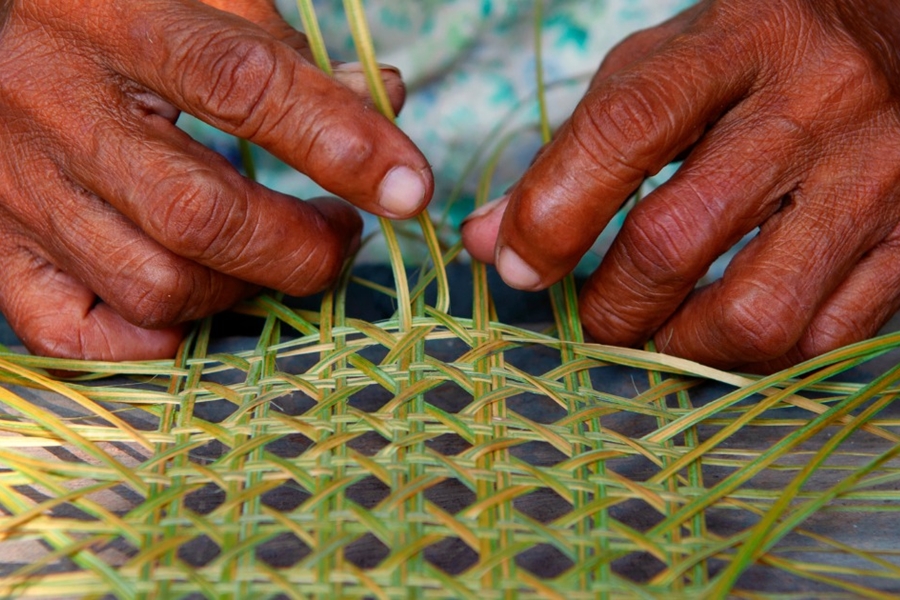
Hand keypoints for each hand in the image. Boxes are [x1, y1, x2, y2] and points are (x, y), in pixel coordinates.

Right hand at [0, 0, 431, 360]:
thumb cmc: (105, 7)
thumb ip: (289, 47)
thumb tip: (386, 101)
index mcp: (118, 21)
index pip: (245, 85)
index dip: (342, 144)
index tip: (410, 188)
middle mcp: (58, 108)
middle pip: (200, 214)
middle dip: (300, 247)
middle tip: (341, 234)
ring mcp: (20, 191)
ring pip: (154, 284)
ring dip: (240, 291)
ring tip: (271, 258)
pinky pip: (74, 334)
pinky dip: (149, 340)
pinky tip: (189, 304)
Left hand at [462, 0, 899, 371]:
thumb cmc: (758, 54)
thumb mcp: (661, 71)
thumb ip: (574, 149)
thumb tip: (487, 240)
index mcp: (735, 45)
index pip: (625, 131)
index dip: (552, 213)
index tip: (513, 264)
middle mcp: (813, 107)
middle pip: (676, 240)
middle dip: (608, 305)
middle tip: (592, 312)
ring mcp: (873, 178)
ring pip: (755, 313)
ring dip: (680, 346)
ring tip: (661, 329)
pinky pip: (824, 339)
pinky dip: (756, 357)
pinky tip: (729, 328)